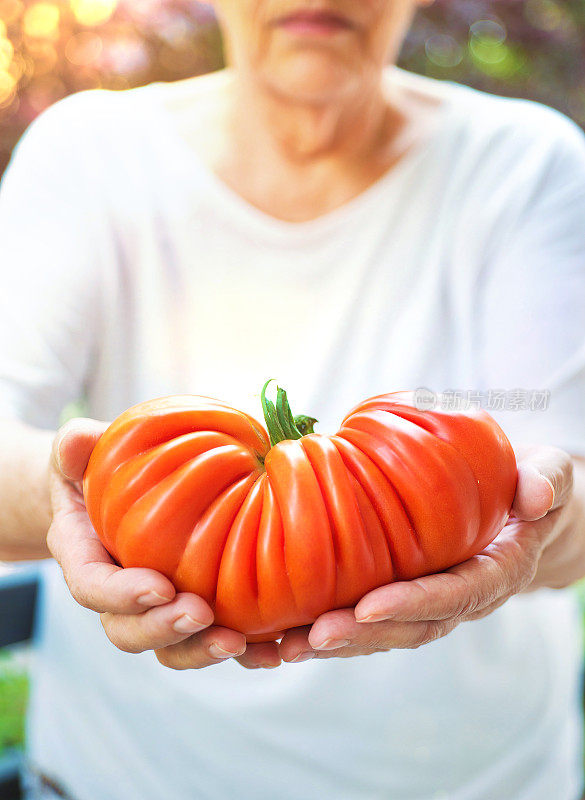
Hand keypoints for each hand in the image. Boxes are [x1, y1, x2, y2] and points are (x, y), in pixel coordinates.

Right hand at [47, 419, 281, 669]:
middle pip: (129, 631)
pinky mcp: (190, 609)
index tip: (159, 586)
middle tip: (203, 614)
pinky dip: (243, 651)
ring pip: (171, 648)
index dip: (122, 595)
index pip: (92, 587)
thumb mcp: (82, 452)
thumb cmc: (99, 470)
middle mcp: (116, 595)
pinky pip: (210, 640)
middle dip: (165, 629)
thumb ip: (76, 447)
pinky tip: (274, 648)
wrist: (110, 496)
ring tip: (240, 642)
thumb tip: (78, 440)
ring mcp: (154, 608)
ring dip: (203, 650)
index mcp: (85, 557)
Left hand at [279, 445, 577, 663]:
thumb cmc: (526, 482)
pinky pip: (371, 617)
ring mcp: (432, 598)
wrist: (522, 507)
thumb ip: (545, 480)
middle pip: (413, 627)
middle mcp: (462, 595)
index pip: (456, 594)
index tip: (370, 606)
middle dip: (364, 635)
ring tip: (289, 646)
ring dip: (339, 643)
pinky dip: (331, 629)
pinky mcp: (405, 592)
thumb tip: (536, 496)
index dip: (415, 603)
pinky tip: (288, 634)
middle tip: (314, 636)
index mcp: (495, 570)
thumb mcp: (548, 473)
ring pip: (386, 631)